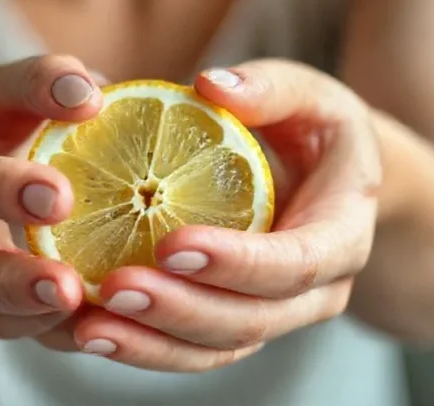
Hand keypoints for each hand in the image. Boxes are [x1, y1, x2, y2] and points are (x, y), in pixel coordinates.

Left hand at [73, 60, 381, 371]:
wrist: (331, 185)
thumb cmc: (317, 133)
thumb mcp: (311, 96)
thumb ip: (271, 88)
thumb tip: (210, 85)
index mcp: (343, 234)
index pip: (296, 263)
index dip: (237, 262)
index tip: (171, 245)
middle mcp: (316, 292)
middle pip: (251, 320)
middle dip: (181, 310)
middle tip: (115, 288)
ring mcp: (275, 315)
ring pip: (216, 348)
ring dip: (151, 342)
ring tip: (90, 327)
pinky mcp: (235, 322)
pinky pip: (191, 348)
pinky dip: (143, 345)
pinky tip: (90, 330)